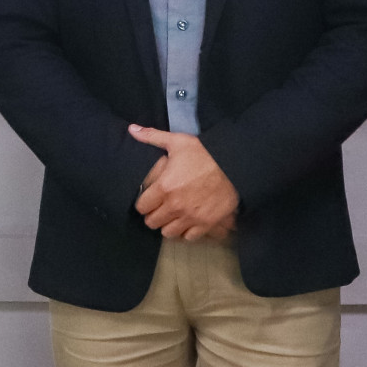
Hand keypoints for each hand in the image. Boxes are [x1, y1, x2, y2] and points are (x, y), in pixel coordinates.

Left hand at [129, 125, 238, 240]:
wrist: (234, 164)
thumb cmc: (204, 152)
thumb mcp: (177, 141)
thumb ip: (152, 137)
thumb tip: (132, 129)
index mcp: (164, 187)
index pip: (142, 207)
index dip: (143, 203)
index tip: (148, 199)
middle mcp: (175, 206)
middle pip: (152, 222)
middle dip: (153, 215)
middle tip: (159, 208)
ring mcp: (191, 217)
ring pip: (168, 233)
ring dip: (168, 225)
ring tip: (172, 216)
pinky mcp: (206, 224)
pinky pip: (189, 237)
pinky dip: (186, 232)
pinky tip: (188, 222)